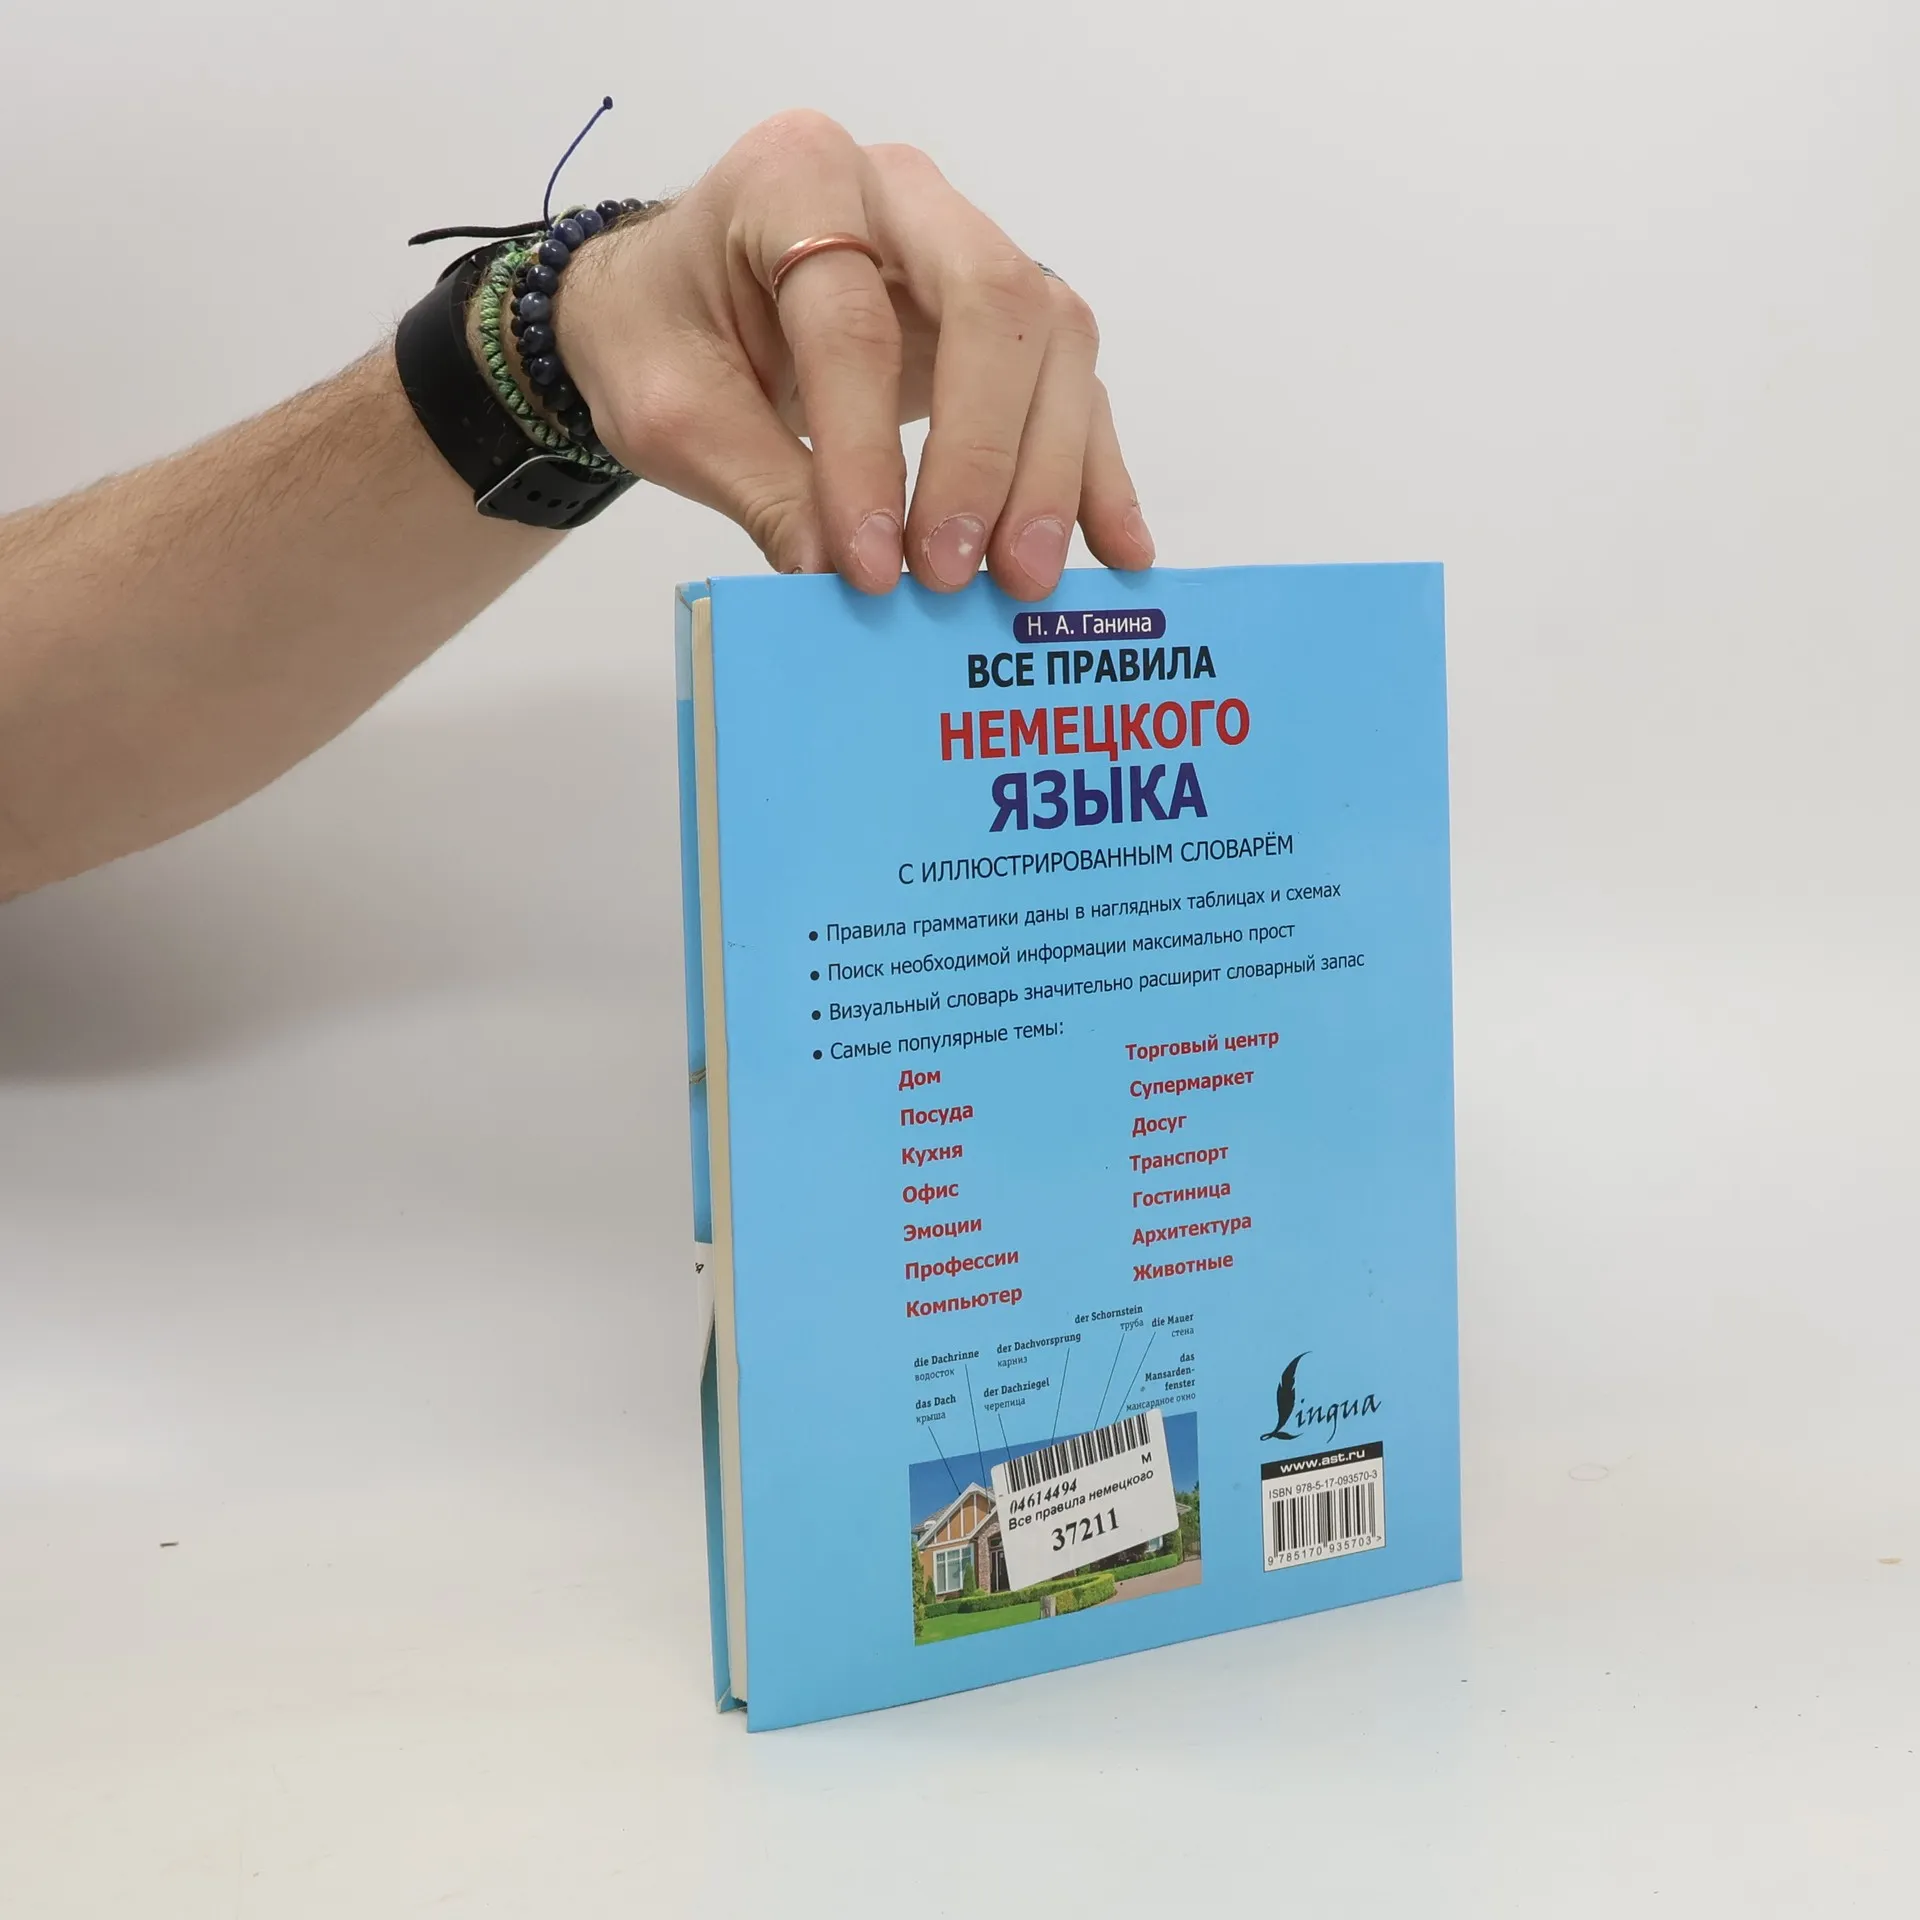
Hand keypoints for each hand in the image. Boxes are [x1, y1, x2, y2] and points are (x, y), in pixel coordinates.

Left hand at [552, 111, 1153, 599]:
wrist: (675, 305)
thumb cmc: (664, 336)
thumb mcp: (672, 413)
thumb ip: (760, 487)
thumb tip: (845, 577)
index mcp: (796, 177)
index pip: (851, 318)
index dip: (864, 450)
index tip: (869, 565)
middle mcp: (900, 193)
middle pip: (990, 298)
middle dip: (985, 450)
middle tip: (958, 572)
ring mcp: (967, 247)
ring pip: (1051, 336)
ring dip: (1049, 469)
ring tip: (1024, 581)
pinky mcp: (1006, 319)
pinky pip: (1072, 386)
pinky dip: (1097, 472)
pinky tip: (1117, 547)